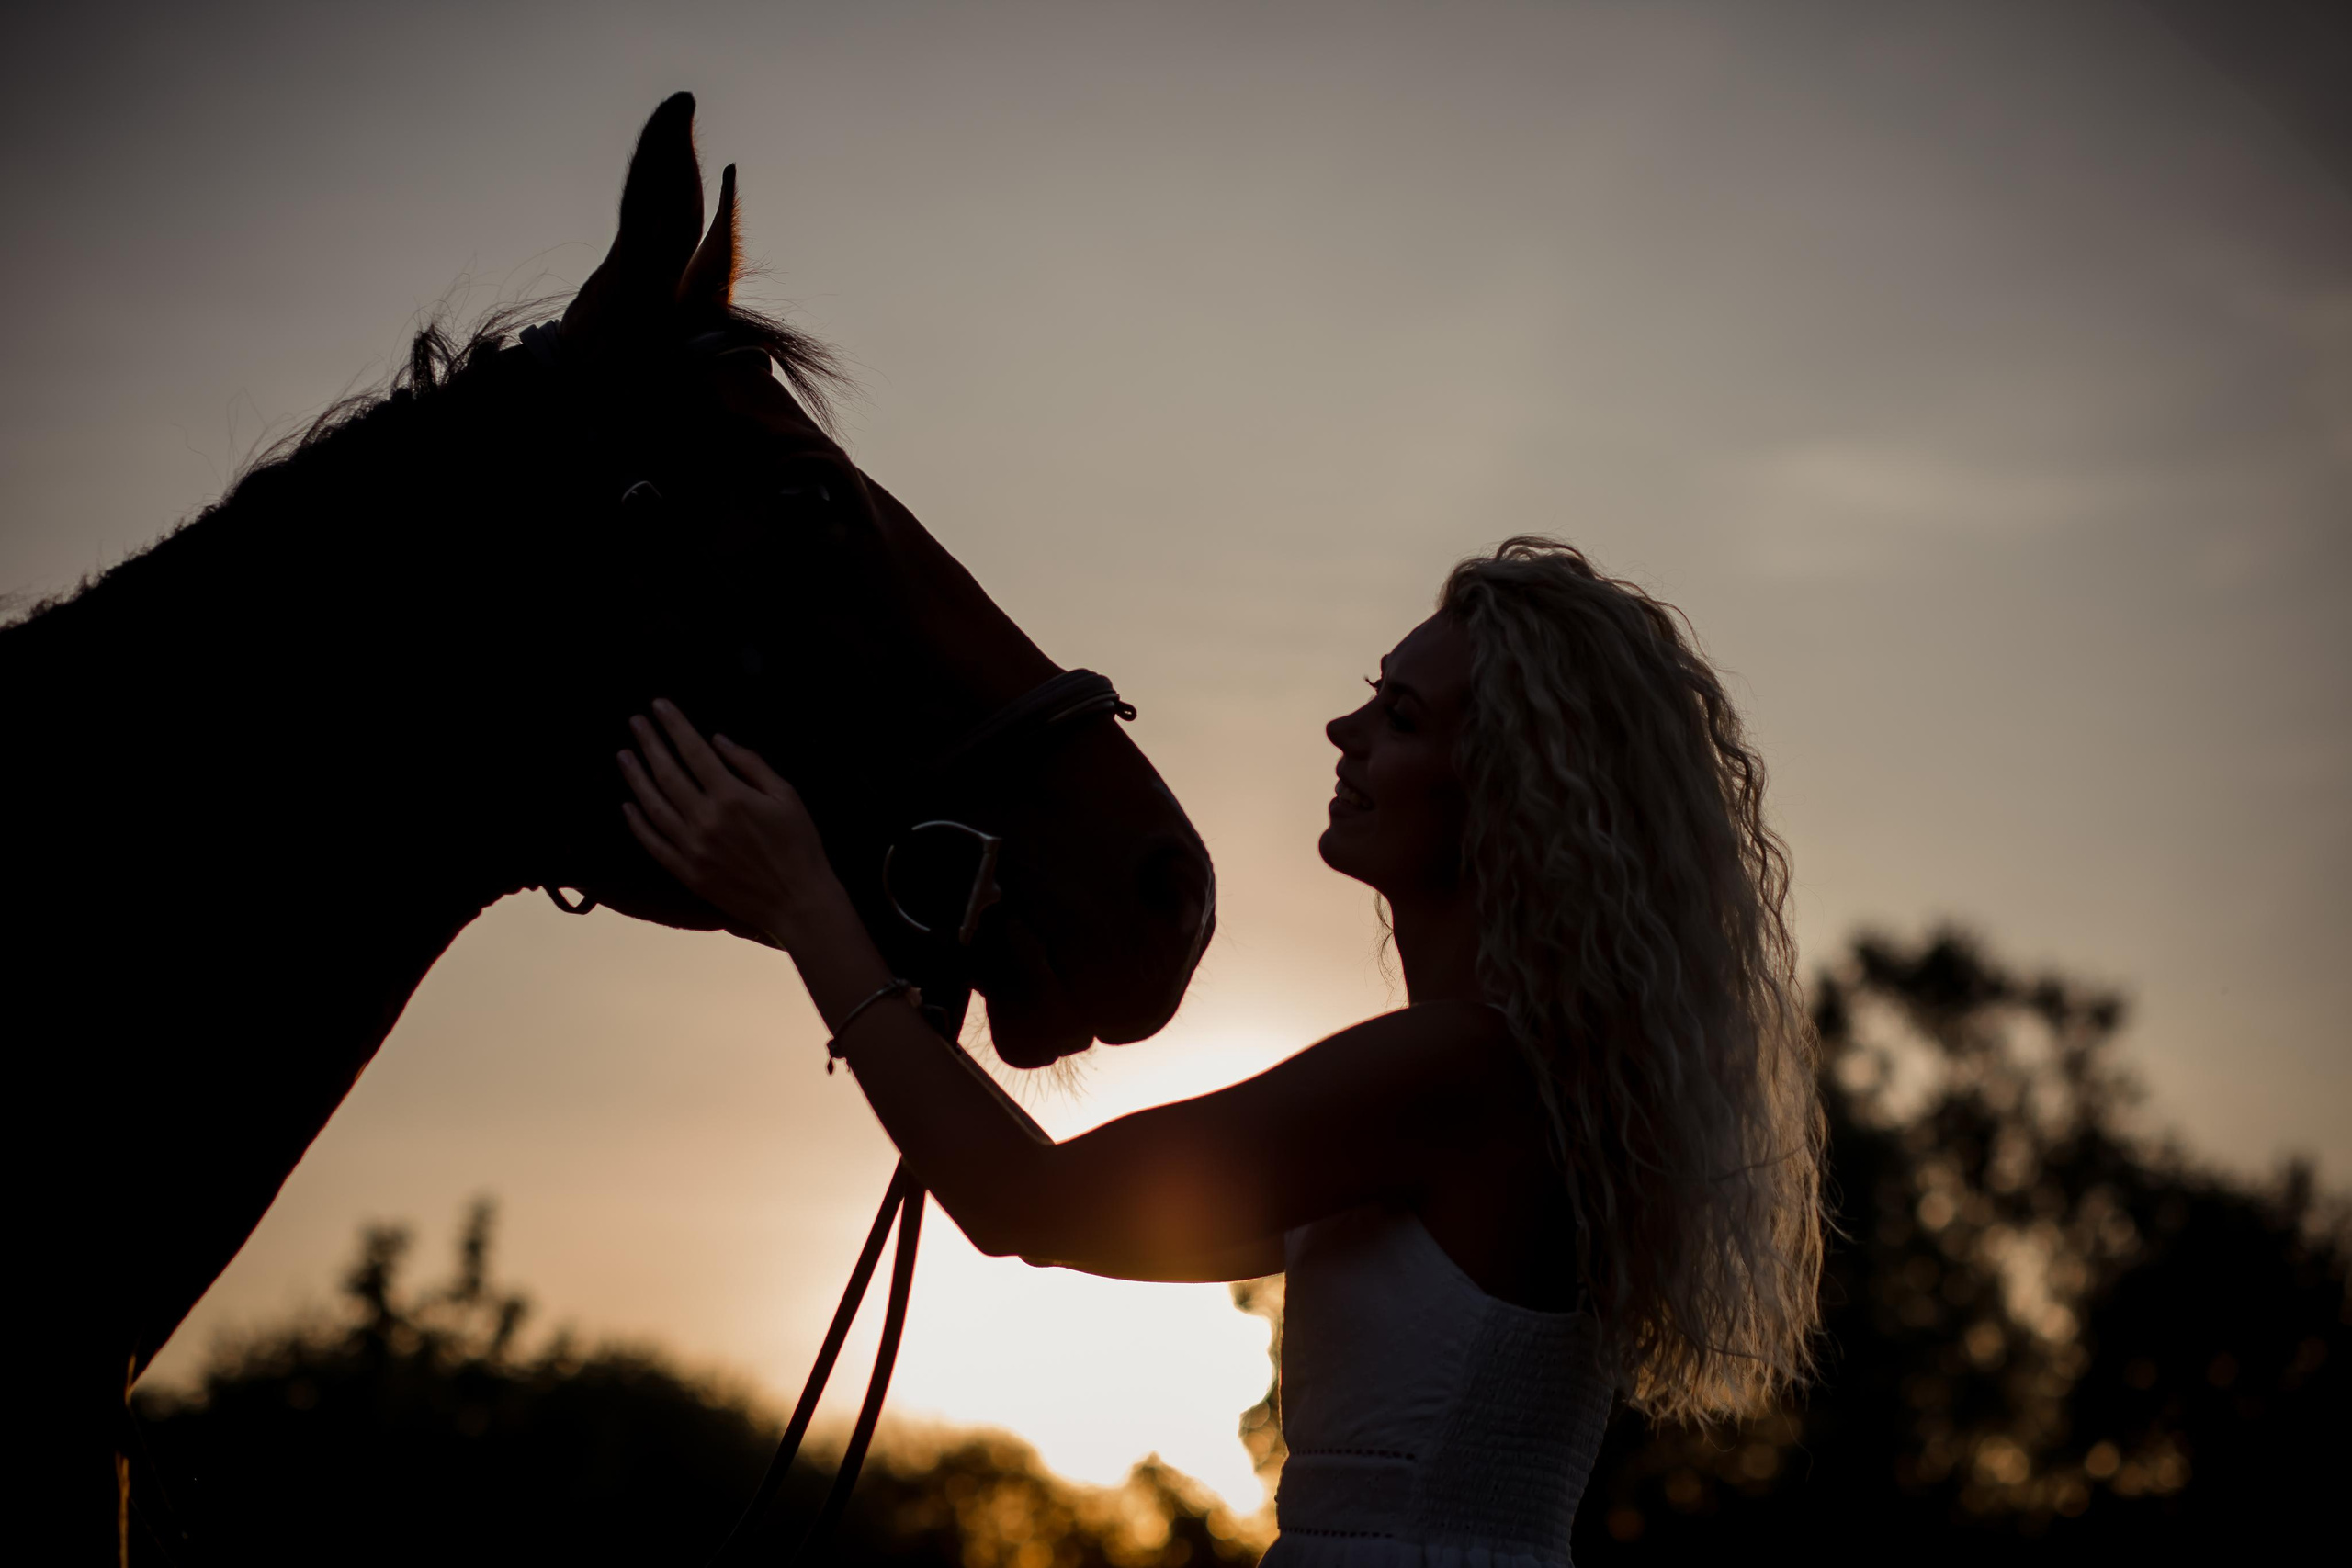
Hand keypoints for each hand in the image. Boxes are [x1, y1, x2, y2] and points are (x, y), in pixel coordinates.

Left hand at [617, 699, 844, 946]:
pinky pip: (653, 843)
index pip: (694, 751)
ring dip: (635, 777)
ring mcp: (692, 848)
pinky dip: (637, 823)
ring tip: (623, 755)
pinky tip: (628, 805)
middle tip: (635, 722)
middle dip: (649, 744)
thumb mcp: (786, 796)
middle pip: (667, 773)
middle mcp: (705, 820)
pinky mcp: (687, 872)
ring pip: (653, 806)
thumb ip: (751, 765)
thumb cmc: (799, 845)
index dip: (674, 726)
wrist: (797, 902)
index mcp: (732, 797)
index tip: (659, 706)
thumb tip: (718, 740)